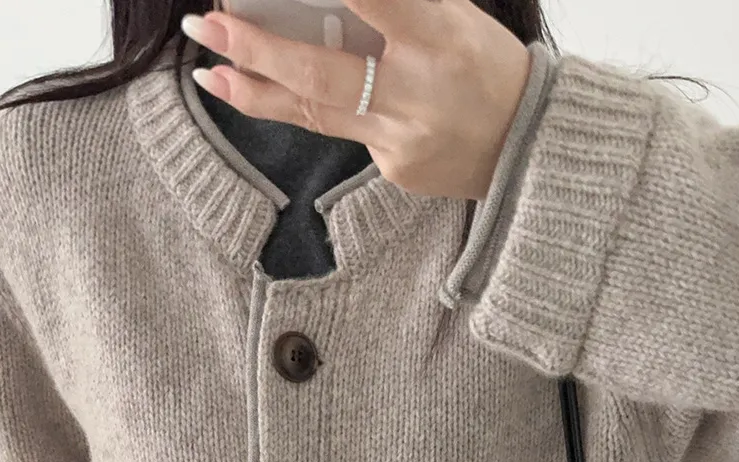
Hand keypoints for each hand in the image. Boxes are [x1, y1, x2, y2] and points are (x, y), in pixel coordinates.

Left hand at [180, 1, 533, 200]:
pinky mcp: (395, 169)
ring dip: (254, 91)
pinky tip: (277, 90)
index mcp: (439, 35)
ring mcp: (401, 138)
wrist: (532, 148)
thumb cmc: (488, 66)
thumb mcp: (455, 13)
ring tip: (209, 72)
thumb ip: (394, 2)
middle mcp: (415, 91)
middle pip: (318, 71)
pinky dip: (312, 106)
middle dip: (254, 47)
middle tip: (206, 23)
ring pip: (313, 112)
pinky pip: (344, 130)